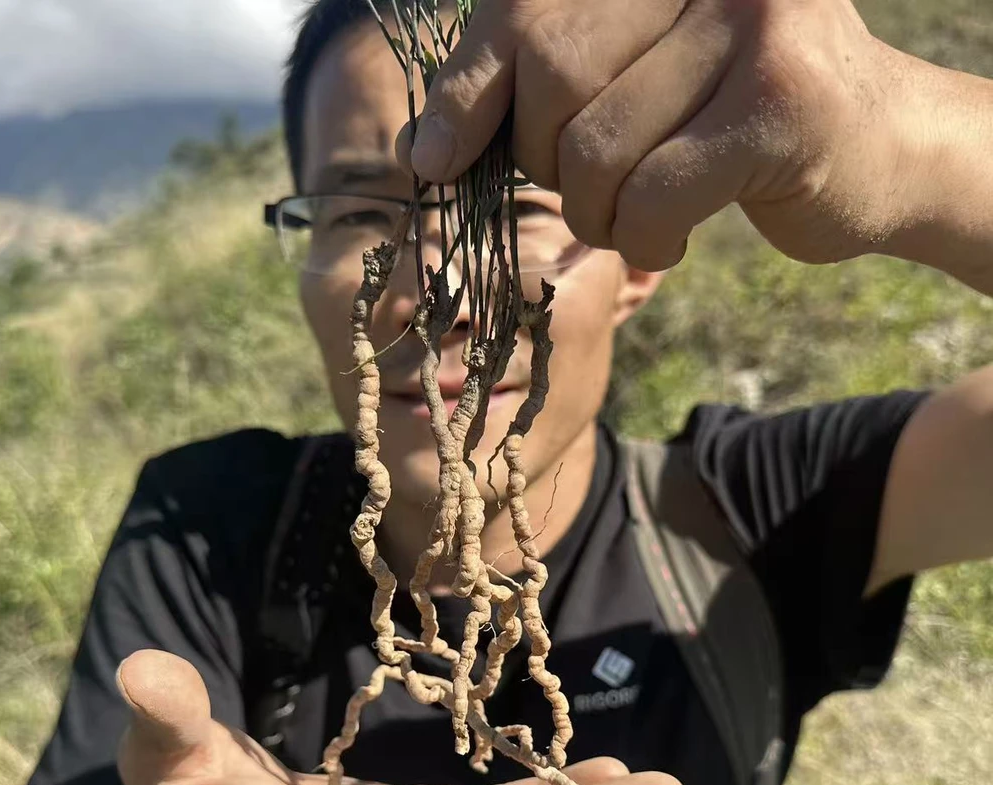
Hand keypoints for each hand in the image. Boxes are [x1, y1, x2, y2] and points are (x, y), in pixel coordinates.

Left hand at [401, 0, 926, 269]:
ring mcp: (747, 22)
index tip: (434, 161)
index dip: (467, 94)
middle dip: (549, 164)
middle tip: (593, 193)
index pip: (522, 12)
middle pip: (552, 77)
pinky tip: (672, 240)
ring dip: (600, 214)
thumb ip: (547, 88)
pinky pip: (651, 196)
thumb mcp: (634, 82)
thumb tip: (426, 147)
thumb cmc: (732, 119)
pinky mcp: (776, 103)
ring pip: (597, 149)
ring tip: (638, 218)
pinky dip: (645, 239)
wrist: (880, 146)